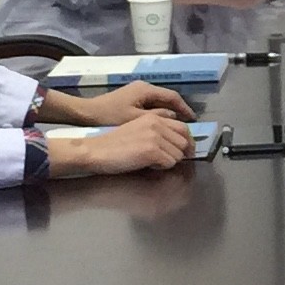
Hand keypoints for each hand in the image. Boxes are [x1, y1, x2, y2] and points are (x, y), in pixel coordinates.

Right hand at [45, 111, 195, 175]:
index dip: (187, 141)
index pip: (183, 127)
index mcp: (153, 118)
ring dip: (168, 161)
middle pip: (184, 141)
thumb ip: (157, 131)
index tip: (187, 151)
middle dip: (180, 154)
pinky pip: (169, 163)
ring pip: (178, 154)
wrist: (96, 151)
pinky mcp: (151, 150)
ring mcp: (155, 137)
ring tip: (152, 161)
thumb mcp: (137, 129)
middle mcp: (157, 124)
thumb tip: (177, 143)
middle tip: (168, 161)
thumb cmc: (113, 144)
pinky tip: (148, 165)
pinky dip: (161, 167)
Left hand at [71, 81, 190, 126]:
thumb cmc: (109, 115)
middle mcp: (144, 88)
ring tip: (175, 128)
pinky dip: (158, 114)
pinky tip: (160, 126)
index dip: (185, 108)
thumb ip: (156, 117)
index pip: (172, 97)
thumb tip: (173, 118)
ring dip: (168, 113)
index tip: (193, 120)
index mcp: (146, 90)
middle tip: (186, 126)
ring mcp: (137, 93)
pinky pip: (151, 105)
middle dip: (178, 111)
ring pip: (159, 102)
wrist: (86, 112)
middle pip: (167, 98)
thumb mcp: (134, 118)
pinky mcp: (131, 99)